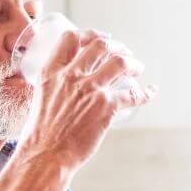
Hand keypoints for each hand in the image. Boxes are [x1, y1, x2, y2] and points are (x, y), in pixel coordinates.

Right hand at [16, 29, 155, 170]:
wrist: (45, 155)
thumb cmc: (40, 134)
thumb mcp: (40, 99)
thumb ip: (53, 87)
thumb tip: (65, 86)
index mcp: (51, 73)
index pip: (71, 39)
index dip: (89, 34)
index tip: (100, 39)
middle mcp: (71, 76)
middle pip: (101, 46)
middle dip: (117, 46)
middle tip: (124, 53)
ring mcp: (90, 91)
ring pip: (120, 63)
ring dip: (133, 63)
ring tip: (137, 68)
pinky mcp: (106, 108)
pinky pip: (133, 94)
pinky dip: (145, 92)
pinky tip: (150, 92)